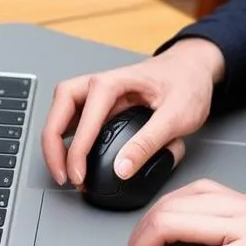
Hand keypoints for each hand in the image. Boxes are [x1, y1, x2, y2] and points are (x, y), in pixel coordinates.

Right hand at [41, 38, 224, 187]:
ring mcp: (98, 94)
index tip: (78, 175)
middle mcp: (99, 84)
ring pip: (62, 112)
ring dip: (56, 141)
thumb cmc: (187, 83)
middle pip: (60, 108)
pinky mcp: (101, 105)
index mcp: (114, 82)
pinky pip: (75, 120)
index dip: (76, 150)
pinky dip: (68, 140)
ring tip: (62, 170)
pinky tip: (73, 158)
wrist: (193, 70)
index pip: (84, 116)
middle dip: (53, 144)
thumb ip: (149, 143)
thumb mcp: (176, 116)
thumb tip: (122, 169)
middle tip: (61, 174)